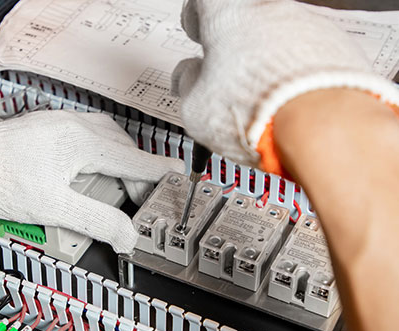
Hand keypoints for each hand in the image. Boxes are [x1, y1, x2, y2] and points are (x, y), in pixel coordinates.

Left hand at [0, 110, 183, 253]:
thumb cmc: (0, 181)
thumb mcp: (55, 208)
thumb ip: (99, 221)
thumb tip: (127, 236)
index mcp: (82, 143)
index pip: (134, 159)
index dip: (160, 172)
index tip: (180, 177)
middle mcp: (75, 127)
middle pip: (125, 148)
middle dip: (141, 173)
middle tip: (145, 199)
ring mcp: (62, 125)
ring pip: (109, 140)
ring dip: (123, 162)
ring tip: (125, 186)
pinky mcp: (51, 130)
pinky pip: (91, 137)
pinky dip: (105, 155)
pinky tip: (97, 171)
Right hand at [172, 0, 394, 166]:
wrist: (322, 125)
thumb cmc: (261, 112)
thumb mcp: (197, 107)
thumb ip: (188, 83)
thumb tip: (188, 77)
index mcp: (228, 17)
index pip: (203, 4)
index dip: (196, 19)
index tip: (196, 30)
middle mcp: (270, 12)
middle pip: (246, 24)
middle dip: (236, 49)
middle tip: (229, 78)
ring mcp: (306, 26)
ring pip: (278, 42)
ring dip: (268, 64)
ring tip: (265, 103)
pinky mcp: (336, 47)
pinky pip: (307, 57)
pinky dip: (297, 76)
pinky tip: (291, 104)